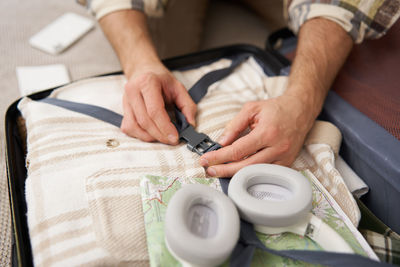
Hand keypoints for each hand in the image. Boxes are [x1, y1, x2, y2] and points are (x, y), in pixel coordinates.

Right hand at [121, 62, 196, 143]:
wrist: (144, 70)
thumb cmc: (161, 79)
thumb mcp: (178, 88)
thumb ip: (188, 106)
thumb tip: (190, 124)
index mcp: (148, 82)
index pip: (154, 110)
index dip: (165, 127)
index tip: (174, 137)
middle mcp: (133, 90)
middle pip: (145, 121)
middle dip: (159, 134)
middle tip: (171, 140)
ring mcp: (126, 100)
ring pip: (134, 126)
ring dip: (150, 137)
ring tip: (163, 137)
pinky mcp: (123, 109)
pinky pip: (129, 127)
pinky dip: (140, 135)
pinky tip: (151, 133)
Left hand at [199, 95, 313, 176]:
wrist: (300, 110)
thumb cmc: (276, 109)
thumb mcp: (252, 109)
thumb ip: (234, 125)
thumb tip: (221, 142)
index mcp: (267, 133)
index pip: (238, 150)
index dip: (219, 157)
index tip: (206, 159)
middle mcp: (277, 148)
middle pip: (246, 166)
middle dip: (224, 170)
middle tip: (208, 170)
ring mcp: (284, 158)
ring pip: (256, 173)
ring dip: (235, 174)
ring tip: (219, 172)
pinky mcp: (287, 163)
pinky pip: (265, 173)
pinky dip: (250, 174)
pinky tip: (237, 172)